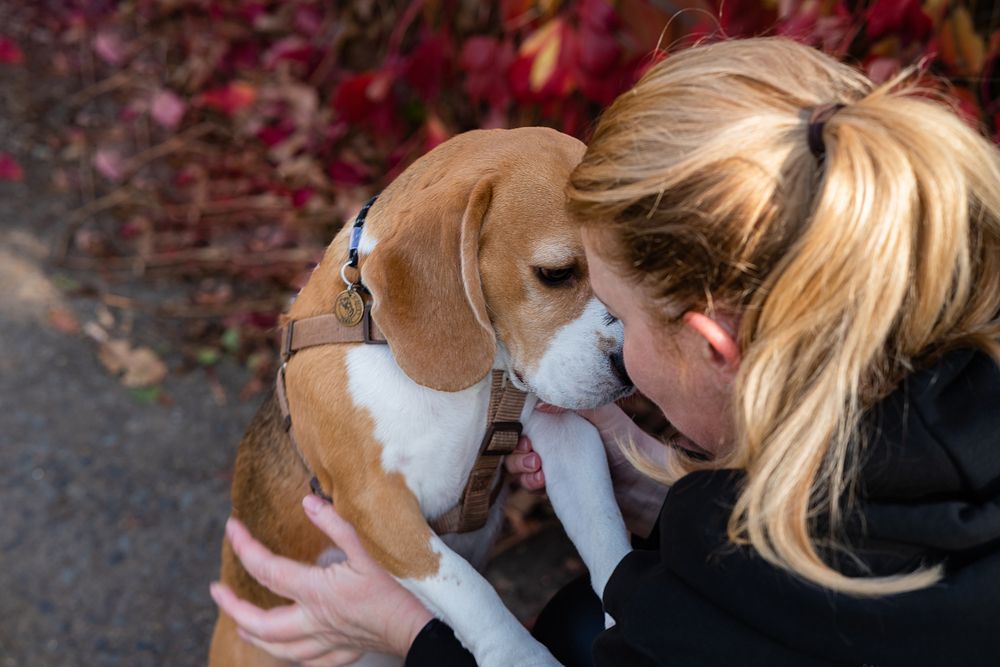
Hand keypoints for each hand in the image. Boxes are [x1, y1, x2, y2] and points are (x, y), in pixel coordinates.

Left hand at [210, 495, 433, 665]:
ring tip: (240, 626)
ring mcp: (323, 640)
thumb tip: (308, 502)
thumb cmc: (392, 588)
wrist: (414, 627)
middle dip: (232, 607)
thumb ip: (335, 524)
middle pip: (260, 621)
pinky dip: (290, 655)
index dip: (244, 547)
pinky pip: (306, 660)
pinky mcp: (339, 652)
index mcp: (315, 590)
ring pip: (276, 647)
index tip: (231, 528)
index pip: (267, 569)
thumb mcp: (365, 549)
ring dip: (253, 635)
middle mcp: (312, 619)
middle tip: (217, 590)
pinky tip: (285, 649)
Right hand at [506, 401, 671, 536]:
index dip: (517, 420)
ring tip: (539, 470)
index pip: (529, 413)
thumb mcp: (605, 415)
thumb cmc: (629, 444)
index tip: (520, 429)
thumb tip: (539, 403)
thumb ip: (574, 403)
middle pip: (518, 439)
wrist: (647, 487)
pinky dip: (531, 483)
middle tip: (532, 454)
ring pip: (520, 462)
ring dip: (521, 466)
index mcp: (565, 415)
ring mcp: (556, 462)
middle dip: (516, 448)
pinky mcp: (557, 485)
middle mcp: (557, 436)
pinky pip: (531, 483)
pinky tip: (544, 483)